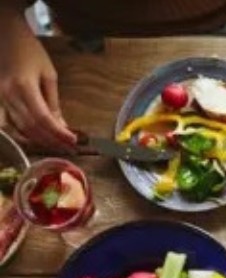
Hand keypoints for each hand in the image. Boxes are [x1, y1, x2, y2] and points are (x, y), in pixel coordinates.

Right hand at [0, 9, 74, 150]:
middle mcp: (6, 95)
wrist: (4, 33)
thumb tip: (61, 126)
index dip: (58, 134)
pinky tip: (33, 137)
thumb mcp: (48, 74)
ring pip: (16, 128)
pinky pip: (5, 122)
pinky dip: (20, 133)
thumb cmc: (28, 50)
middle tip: (67, 148)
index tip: (73, 142)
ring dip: (36, 140)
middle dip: (51, 141)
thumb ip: (53, 103)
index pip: (43, 119)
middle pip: (30, 127)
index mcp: (23, 86)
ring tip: (54, 145)